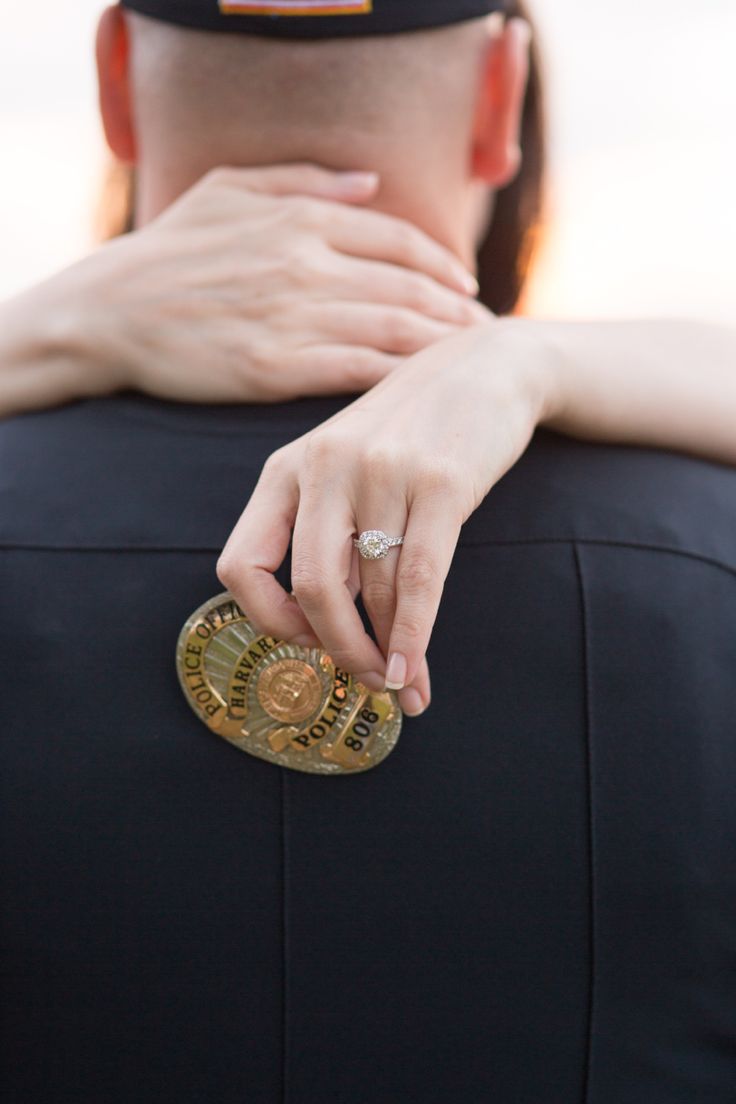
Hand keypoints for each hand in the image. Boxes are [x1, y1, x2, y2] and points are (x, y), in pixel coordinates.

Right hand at [0, 162, 487, 414]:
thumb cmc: (168, 251)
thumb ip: (302, 179)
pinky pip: (357, 372)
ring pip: (393, 331)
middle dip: (456, 311)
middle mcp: (305, 265)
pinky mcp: (276, 369)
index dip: (440, 264)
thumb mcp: (227, 189)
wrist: (111, 312)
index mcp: (299, 219)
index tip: (465, 286)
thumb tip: (369, 181)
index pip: (396, 240)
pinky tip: (425, 389)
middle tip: (487, 331)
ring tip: (468, 361)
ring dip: (440, 347)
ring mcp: (292, 319)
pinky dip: (399, 378)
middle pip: (408, 288)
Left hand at [217, 319, 551, 714]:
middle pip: (312, 589)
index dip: (268, 619)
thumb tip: (326, 631)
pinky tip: (414, 671)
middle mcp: (324, 467)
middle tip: (365, 680)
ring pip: (374, 591)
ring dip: (389, 653)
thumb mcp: (344, 470)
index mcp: (286, 469)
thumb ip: (327, 536)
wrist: (484, 368)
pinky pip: (419, 579)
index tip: (305, 642)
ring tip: (406, 685)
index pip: (242, 565)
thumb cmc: (409, 433)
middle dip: (339, 650)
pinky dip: (414, 636)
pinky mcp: (440, 481)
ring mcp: (381, 471)